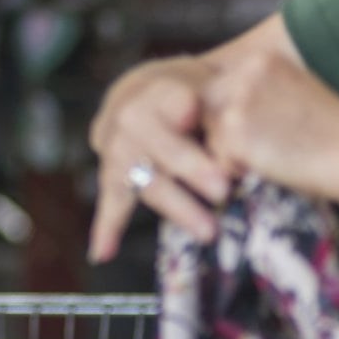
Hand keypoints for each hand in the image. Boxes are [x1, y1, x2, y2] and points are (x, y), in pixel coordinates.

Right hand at [86, 58, 231, 259]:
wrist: (145, 92)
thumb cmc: (193, 91)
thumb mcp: (211, 85)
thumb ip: (223, 111)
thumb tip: (235, 148)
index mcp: (158, 86)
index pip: (169, 97)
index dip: (180, 106)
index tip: (193, 112)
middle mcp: (129, 115)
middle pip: (156, 141)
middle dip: (190, 165)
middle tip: (223, 189)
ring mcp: (116, 146)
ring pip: (143, 175)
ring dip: (175, 205)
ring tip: (208, 231)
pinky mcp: (111, 174)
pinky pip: (110, 201)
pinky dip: (107, 227)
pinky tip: (103, 253)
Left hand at [200, 49, 338, 203]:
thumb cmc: (334, 137)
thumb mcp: (295, 93)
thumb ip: (259, 91)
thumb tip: (222, 108)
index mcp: (261, 59)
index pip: (221, 87)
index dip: (233, 114)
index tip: (260, 132)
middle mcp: (245, 72)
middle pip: (207, 107)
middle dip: (224, 131)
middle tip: (265, 148)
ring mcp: (237, 99)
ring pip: (210, 133)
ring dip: (231, 151)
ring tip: (274, 155)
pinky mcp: (234, 130)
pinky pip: (217, 157)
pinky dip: (237, 169)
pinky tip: (272, 166)